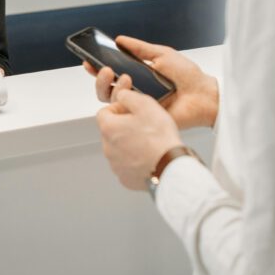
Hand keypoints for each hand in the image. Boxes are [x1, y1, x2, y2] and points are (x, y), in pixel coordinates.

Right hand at [88, 35, 218, 129]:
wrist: (202, 94)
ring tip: (119, 76)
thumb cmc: (187, 75)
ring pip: (110, 100)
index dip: (97, 68)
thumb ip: (139, 48)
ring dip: (108, 86)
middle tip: (102, 68)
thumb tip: (119, 40)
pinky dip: (121, 100)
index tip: (89, 60)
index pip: (112, 73)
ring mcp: (137, 106)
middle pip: (105, 88)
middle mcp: (134, 91)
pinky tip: (128, 89)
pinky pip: (124, 113)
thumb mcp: (161, 55)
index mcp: (137, 76)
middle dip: (98, 77)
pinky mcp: (141, 118)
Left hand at [97, 74, 181, 190]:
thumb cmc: (159, 137)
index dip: (118, 108)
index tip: (131, 111)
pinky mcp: (125, 178)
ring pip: (119, 149)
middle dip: (124, 127)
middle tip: (144, 126)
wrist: (170, 167)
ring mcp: (115, 165)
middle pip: (111, 132)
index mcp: (109, 128)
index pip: (104, 112)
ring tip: (149, 142)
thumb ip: (128, 96)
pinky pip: (127, 166)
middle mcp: (108, 148)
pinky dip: (135, 161)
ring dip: (129, 144)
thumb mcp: (146, 104)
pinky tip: (149, 157)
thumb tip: (121, 95)